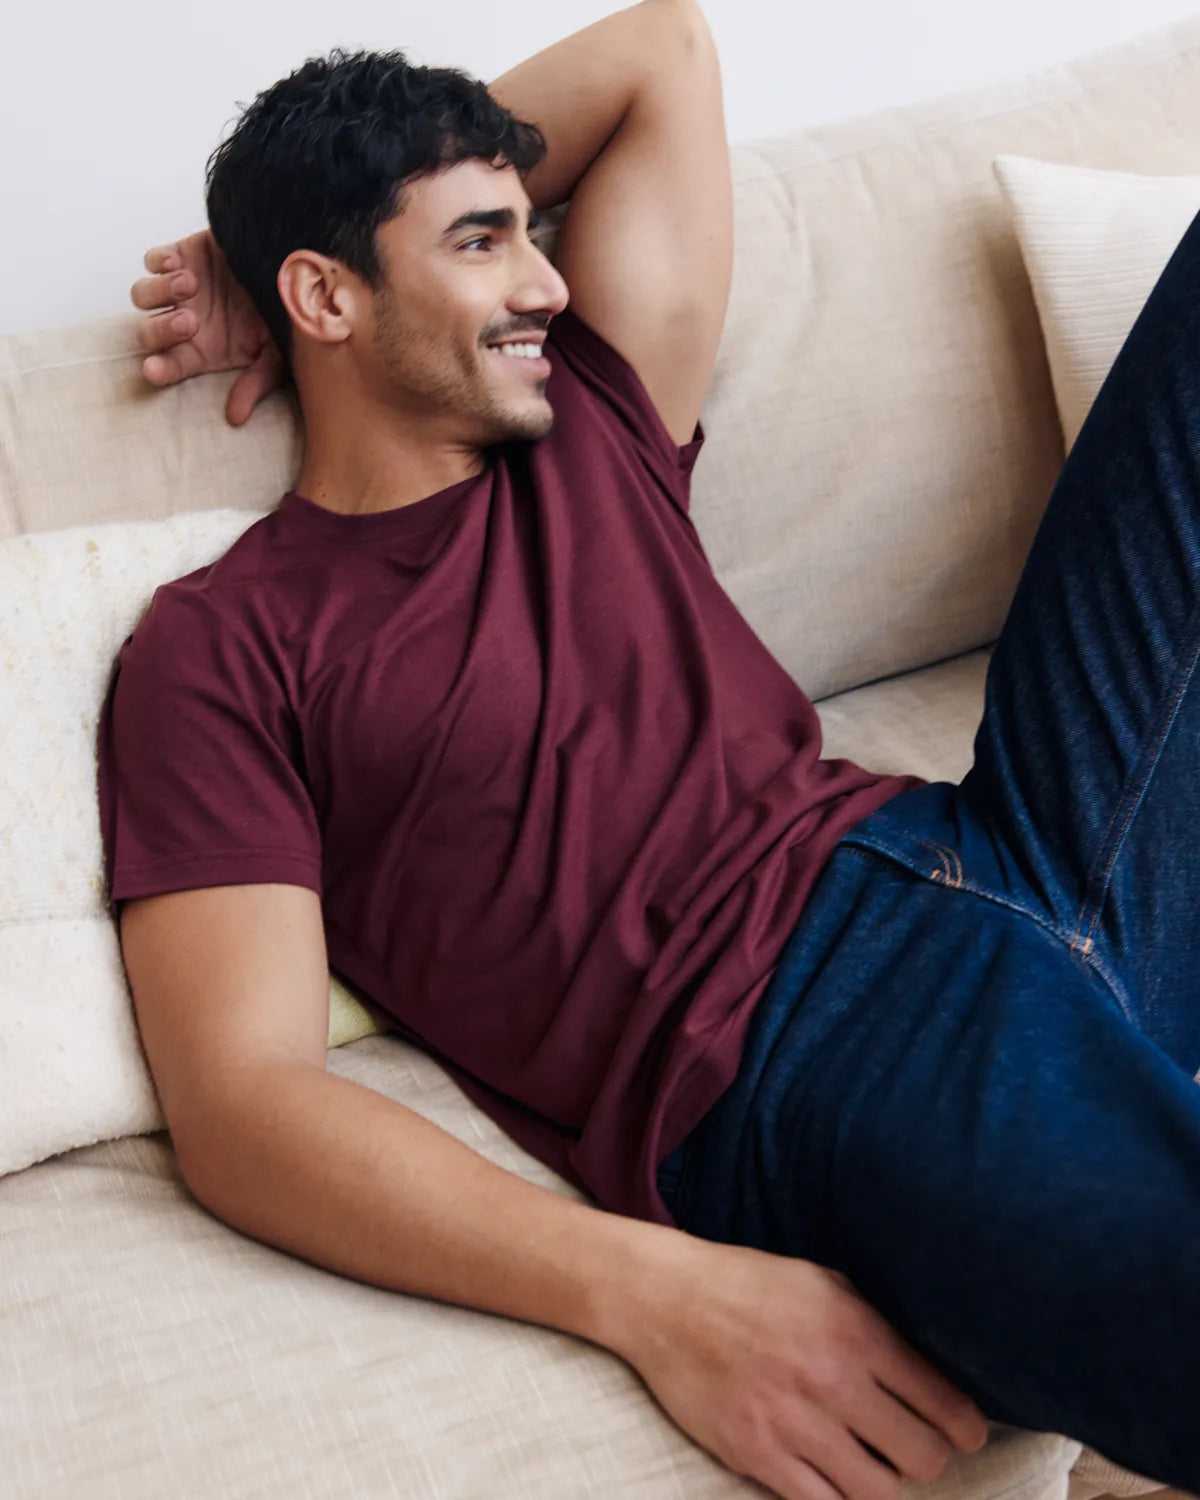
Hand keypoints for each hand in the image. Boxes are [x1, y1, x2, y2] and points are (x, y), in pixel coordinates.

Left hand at [129, 230, 285, 425]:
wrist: (295, 269)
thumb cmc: (286, 316)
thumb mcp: (278, 355)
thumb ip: (255, 383)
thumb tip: (235, 418)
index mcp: (202, 351)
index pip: (169, 366)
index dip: (157, 369)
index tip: (154, 369)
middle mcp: (185, 322)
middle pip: (148, 332)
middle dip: (162, 329)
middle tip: (190, 322)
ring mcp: (180, 289)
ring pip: (143, 295)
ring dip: (161, 292)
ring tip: (191, 285)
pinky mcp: (182, 255)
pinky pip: (153, 260)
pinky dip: (160, 263)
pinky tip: (182, 266)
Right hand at [616, 1236, 989, 1499]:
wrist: (666, 1298)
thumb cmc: (747, 1283)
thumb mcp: (822, 1280)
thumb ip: (873, 1322)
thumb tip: (927, 1362)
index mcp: (855, 1330)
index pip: (942, 1402)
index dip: (965, 1427)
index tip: (967, 1433)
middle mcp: (831, 1379)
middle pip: (921, 1456)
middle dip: (927, 1456)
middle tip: (914, 1448)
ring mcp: (793, 1423)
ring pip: (878, 1491)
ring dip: (883, 1481)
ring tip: (872, 1464)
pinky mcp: (757, 1454)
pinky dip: (835, 1497)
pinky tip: (833, 1478)